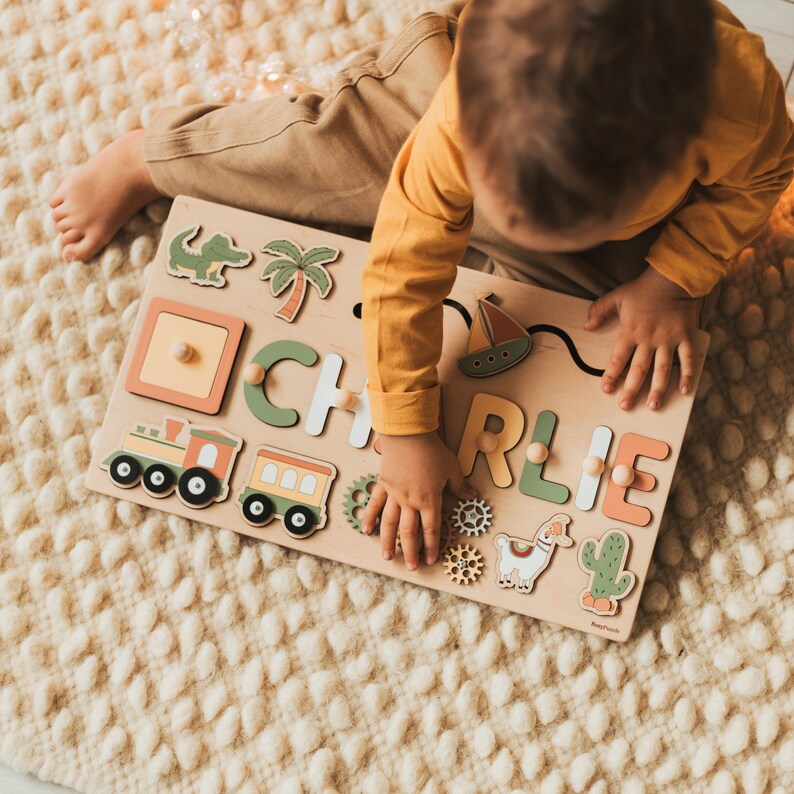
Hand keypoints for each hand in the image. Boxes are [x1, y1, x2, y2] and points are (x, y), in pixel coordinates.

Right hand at [362, 432, 476, 570]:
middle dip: (410, 552)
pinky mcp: (383, 485)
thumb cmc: (432, 451)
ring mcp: (394, 494)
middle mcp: (410, 501)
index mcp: (429, 500)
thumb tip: (472, 496)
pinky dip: (370, 518)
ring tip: (387, 556)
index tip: (430, 560)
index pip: (431, 529)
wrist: (408, 434)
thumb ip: (460, 486)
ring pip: (389, 523)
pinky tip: (367, 530)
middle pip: (409, 532)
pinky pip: (375, 504)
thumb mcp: (452, 468)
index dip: (431, 546)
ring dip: (388, 542)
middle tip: (410, 567)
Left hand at [584, 266, 698, 409]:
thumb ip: (599, 310)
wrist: (673, 278)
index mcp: (630, 332)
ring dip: (657, 389)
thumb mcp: (616, 296)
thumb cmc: (643, 289)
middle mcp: (649, 339)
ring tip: (653, 406)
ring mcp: (668, 340)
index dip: (611, 375)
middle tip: (625, 405)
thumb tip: (586, 326)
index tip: (606, 389)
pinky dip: (687, 375)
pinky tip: (684, 390)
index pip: (618, 358)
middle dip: (631, 389)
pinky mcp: (685, 337)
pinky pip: (688, 359)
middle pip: (639, 369)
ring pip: (662, 370)